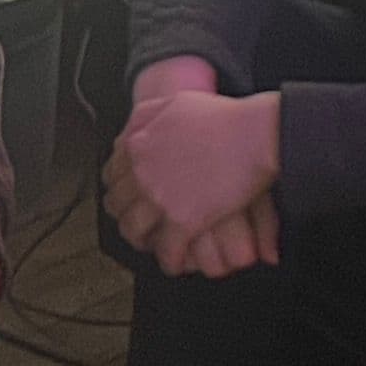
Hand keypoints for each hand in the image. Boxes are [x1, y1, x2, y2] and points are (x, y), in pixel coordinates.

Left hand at [108, 83, 283, 276]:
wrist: (254, 135)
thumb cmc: (225, 117)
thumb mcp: (175, 102)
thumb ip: (147, 115)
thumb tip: (132, 129)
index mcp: (137, 144)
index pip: (111, 175)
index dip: (118, 189)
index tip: (126, 196)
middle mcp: (142, 173)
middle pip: (117, 205)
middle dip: (125, 216)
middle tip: (137, 222)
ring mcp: (160, 199)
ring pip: (134, 231)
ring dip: (142, 241)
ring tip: (152, 245)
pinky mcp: (183, 222)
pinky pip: (167, 252)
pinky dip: (170, 261)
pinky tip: (176, 263)